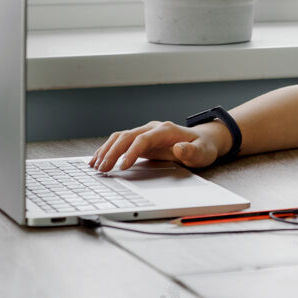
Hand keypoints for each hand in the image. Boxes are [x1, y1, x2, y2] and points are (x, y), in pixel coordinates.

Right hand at [88, 120, 227, 171]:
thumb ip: (191, 151)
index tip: (122, 167)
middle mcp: (153, 128)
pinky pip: (121, 142)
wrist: (203, 140)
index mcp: (166, 130)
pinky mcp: (141, 140)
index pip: (143, 139)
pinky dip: (108, 150)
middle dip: (112, 152)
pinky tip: (98, 159)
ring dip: (106, 150)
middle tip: (102, 170)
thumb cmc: (202, 147)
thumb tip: (179, 148)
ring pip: (120, 137)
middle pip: (127, 136)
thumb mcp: (202, 152)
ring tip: (94, 165)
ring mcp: (146, 133)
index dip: (131, 152)